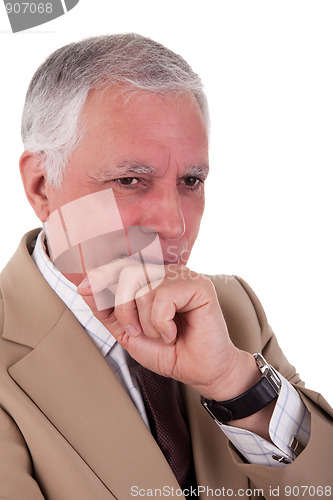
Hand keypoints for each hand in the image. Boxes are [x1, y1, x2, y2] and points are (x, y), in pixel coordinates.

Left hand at [78, 263, 255, 399]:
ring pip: (144, 286)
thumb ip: (109, 311)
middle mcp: (168, 273)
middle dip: (123, 308)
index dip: (102, 274)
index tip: (84, 287)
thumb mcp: (129, 334)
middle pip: (128, 272)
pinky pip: (163, 296)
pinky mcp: (199, 285)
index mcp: (152, 280)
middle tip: (135, 331)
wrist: (201, 372)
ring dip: (146, 322)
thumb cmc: (171, 352)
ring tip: (162, 336)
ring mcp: (184, 276)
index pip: (121, 265)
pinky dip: (161, 323)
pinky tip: (173, 333)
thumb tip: (86, 287)